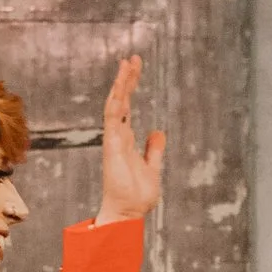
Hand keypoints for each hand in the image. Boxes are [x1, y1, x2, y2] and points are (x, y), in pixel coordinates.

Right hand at [98, 55, 165, 227]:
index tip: (135, 68)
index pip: (126, 107)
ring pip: (115, 104)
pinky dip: (116, 101)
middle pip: (120, 101)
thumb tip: (158, 132)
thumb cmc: (137, 196)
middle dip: (126, 79)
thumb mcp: (153, 168)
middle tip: (133, 58)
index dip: (130, 87)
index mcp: (125, 140)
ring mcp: (113, 139)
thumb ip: (154, 150)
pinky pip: (112, 118)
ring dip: (121, 84)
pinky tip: (120, 86)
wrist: (128, 213)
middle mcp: (117, 136)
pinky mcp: (112, 145)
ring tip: (127, 63)